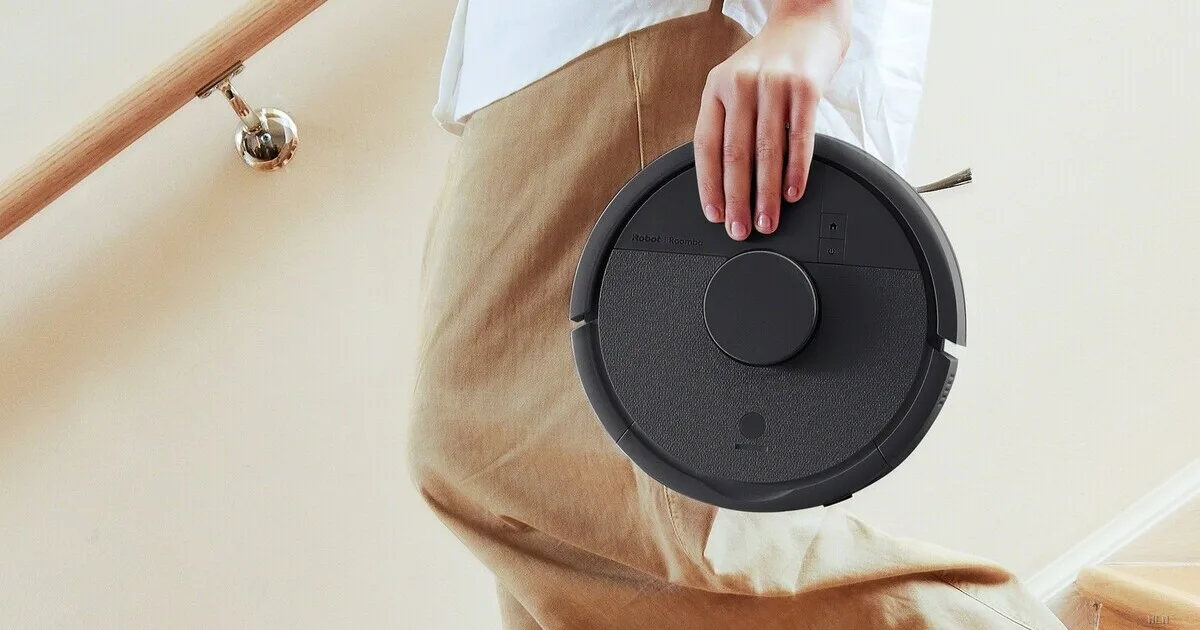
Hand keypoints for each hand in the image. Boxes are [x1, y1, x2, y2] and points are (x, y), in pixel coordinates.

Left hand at [694, 0, 849, 239]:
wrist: (809, 20)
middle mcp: (740, 84)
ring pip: (766, 151)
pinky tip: (792, 192)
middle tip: (740, 229)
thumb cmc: (772, 61)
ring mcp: (773, 84)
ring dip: (766, 194)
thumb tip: (727, 181)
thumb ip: (730, 123)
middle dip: (737, 199)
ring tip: (767, 220)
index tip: (714, 215)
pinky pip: (799, 137)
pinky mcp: (805, 87)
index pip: (706, 146)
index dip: (708, 185)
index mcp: (716, 88)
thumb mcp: (737, 84)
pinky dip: (796, 170)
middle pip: (735, 154)